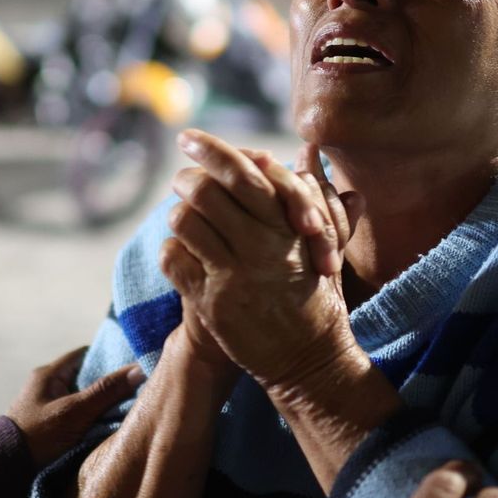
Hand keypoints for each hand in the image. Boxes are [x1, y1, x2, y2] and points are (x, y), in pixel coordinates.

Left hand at [5, 347, 145, 467]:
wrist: (7, 471)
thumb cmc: (39, 436)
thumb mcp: (74, 412)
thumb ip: (106, 391)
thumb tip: (139, 369)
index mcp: (49, 374)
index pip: (85, 355)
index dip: (110, 356)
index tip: (134, 363)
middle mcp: (49, 386)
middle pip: (87, 377)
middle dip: (111, 383)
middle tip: (139, 388)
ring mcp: (50, 407)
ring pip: (84, 398)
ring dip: (103, 403)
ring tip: (131, 406)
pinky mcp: (52, 426)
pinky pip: (79, 415)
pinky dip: (94, 418)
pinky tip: (112, 425)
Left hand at [161, 130, 360, 387]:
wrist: (308, 359)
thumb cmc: (318, 296)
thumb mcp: (325, 243)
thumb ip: (316, 195)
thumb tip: (308, 150)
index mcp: (289, 226)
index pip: (246, 172)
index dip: (212, 149)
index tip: (189, 137)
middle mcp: (262, 246)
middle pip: (206, 190)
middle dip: (187, 178)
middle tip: (183, 179)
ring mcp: (234, 275)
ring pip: (184, 221)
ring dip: (179, 215)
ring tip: (185, 219)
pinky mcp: (211, 302)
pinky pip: (174, 259)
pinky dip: (172, 251)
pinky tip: (184, 255)